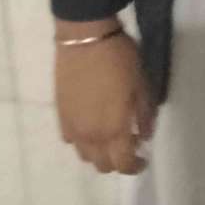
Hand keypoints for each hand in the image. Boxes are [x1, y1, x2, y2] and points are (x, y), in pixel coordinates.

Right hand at [55, 29, 156, 173]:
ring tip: (109, 135)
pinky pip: (70, 139)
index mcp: (114, 130)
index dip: (135, 166)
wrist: (85, 38)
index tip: (143, 158)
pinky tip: (90, 124)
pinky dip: (82, 139)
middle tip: (129, 144)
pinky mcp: (60, 114)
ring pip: (84, 155)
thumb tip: (144, 136)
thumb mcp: (141, 84)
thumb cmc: (120, 59)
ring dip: (99, 152)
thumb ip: (145, 114)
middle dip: (118, 161)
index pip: (123, 164)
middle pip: (102, 165)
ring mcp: (72, 127)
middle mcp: (91, 136)